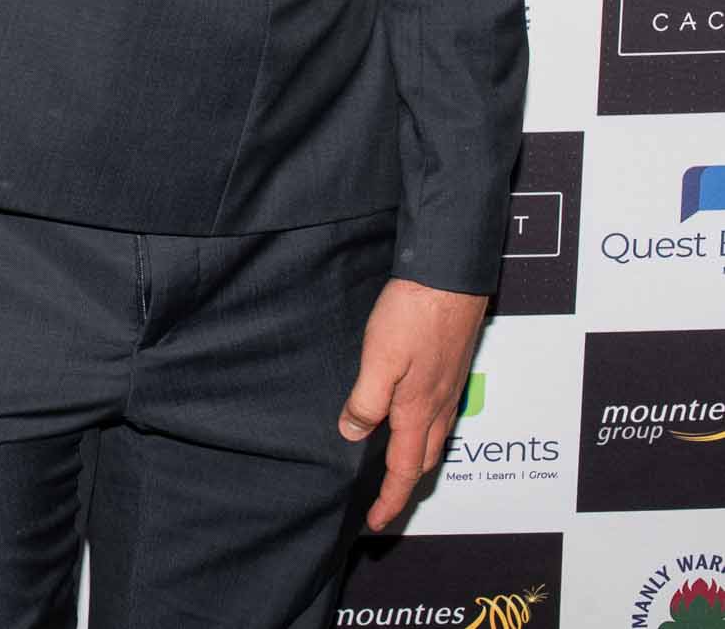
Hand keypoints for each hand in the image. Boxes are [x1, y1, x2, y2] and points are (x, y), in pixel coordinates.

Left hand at [338, 278, 489, 528]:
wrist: (450, 279)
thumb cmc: (413, 315)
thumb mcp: (379, 359)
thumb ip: (366, 400)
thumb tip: (352, 434)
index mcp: (417, 410)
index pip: (403, 469)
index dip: (390, 500)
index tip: (376, 522)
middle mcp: (437, 407)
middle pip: (422, 462)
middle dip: (403, 487)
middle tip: (383, 502)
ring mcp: (447, 390)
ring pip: (433, 440)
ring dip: (414, 462)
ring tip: (394, 472)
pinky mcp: (449, 371)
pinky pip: (437, 417)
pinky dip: (423, 434)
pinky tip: (410, 422)